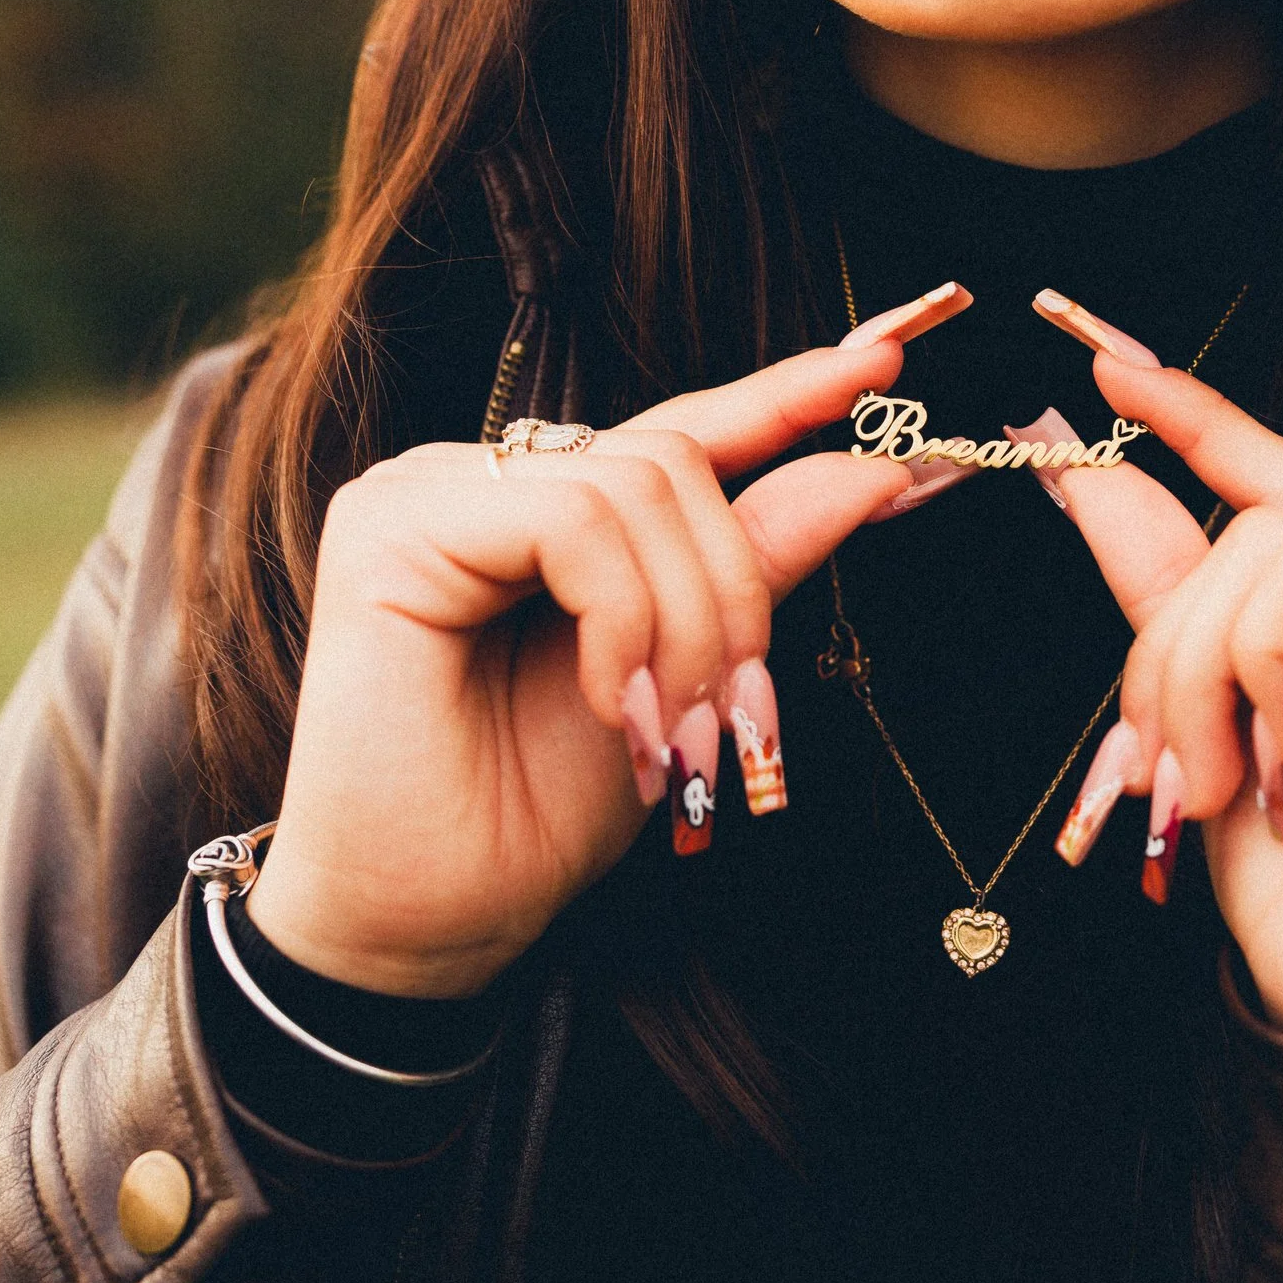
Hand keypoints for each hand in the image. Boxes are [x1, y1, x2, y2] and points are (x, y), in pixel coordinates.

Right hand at [247, 294, 965, 998]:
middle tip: (738, 725)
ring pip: (635, 487)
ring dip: (686, 627)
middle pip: (675, 462)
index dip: (785, 395)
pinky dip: (621, 622)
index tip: (891, 357)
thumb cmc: (533, 815)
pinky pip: (572, 521)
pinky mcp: (391, 523)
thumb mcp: (685, 678)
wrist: (429, 925)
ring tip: (670, 736)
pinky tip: (610, 706)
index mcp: (548, 513)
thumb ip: (759, 566)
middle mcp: (482, 481)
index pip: (682, 430)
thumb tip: (875, 470)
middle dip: (736, 597)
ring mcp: (428, 490)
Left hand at [1048, 348, 1282, 1048]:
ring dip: (1199, 672)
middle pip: (1252, 529)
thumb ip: (1167, 597)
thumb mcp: (1210, 727)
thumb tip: (1089, 474)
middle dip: (1169, 645)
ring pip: (1266, 547)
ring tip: (1224, 783)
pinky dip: (1256, 665)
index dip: (1198, 424)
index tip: (1104, 363)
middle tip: (1171, 766)